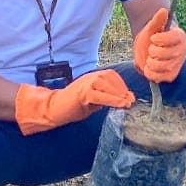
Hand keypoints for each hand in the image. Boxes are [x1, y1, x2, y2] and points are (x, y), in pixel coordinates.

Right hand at [14, 69, 134, 134]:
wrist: (54, 109)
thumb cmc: (73, 106)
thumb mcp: (94, 102)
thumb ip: (106, 99)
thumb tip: (124, 100)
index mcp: (93, 78)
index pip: (111, 76)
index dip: (122, 85)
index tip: (130, 96)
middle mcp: (89, 77)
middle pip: (110, 77)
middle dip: (122, 89)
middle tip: (130, 101)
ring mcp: (85, 84)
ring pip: (105, 84)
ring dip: (118, 93)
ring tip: (126, 103)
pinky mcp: (82, 93)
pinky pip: (99, 94)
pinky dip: (111, 99)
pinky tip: (119, 105)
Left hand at [133, 7, 185, 82]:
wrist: (147, 47)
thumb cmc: (151, 35)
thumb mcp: (152, 26)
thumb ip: (158, 19)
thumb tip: (163, 10)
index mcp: (179, 36)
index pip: (174, 38)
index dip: (162, 39)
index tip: (153, 38)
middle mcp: (182, 50)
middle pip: (169, 54)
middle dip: (154, 51)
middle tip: (150, 49)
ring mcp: (177, 63)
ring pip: (165, 66)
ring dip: (152, 63)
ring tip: (149, 58)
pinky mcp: (171, 75)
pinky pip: (162, 77)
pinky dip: (151, 73)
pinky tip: (148, 67)